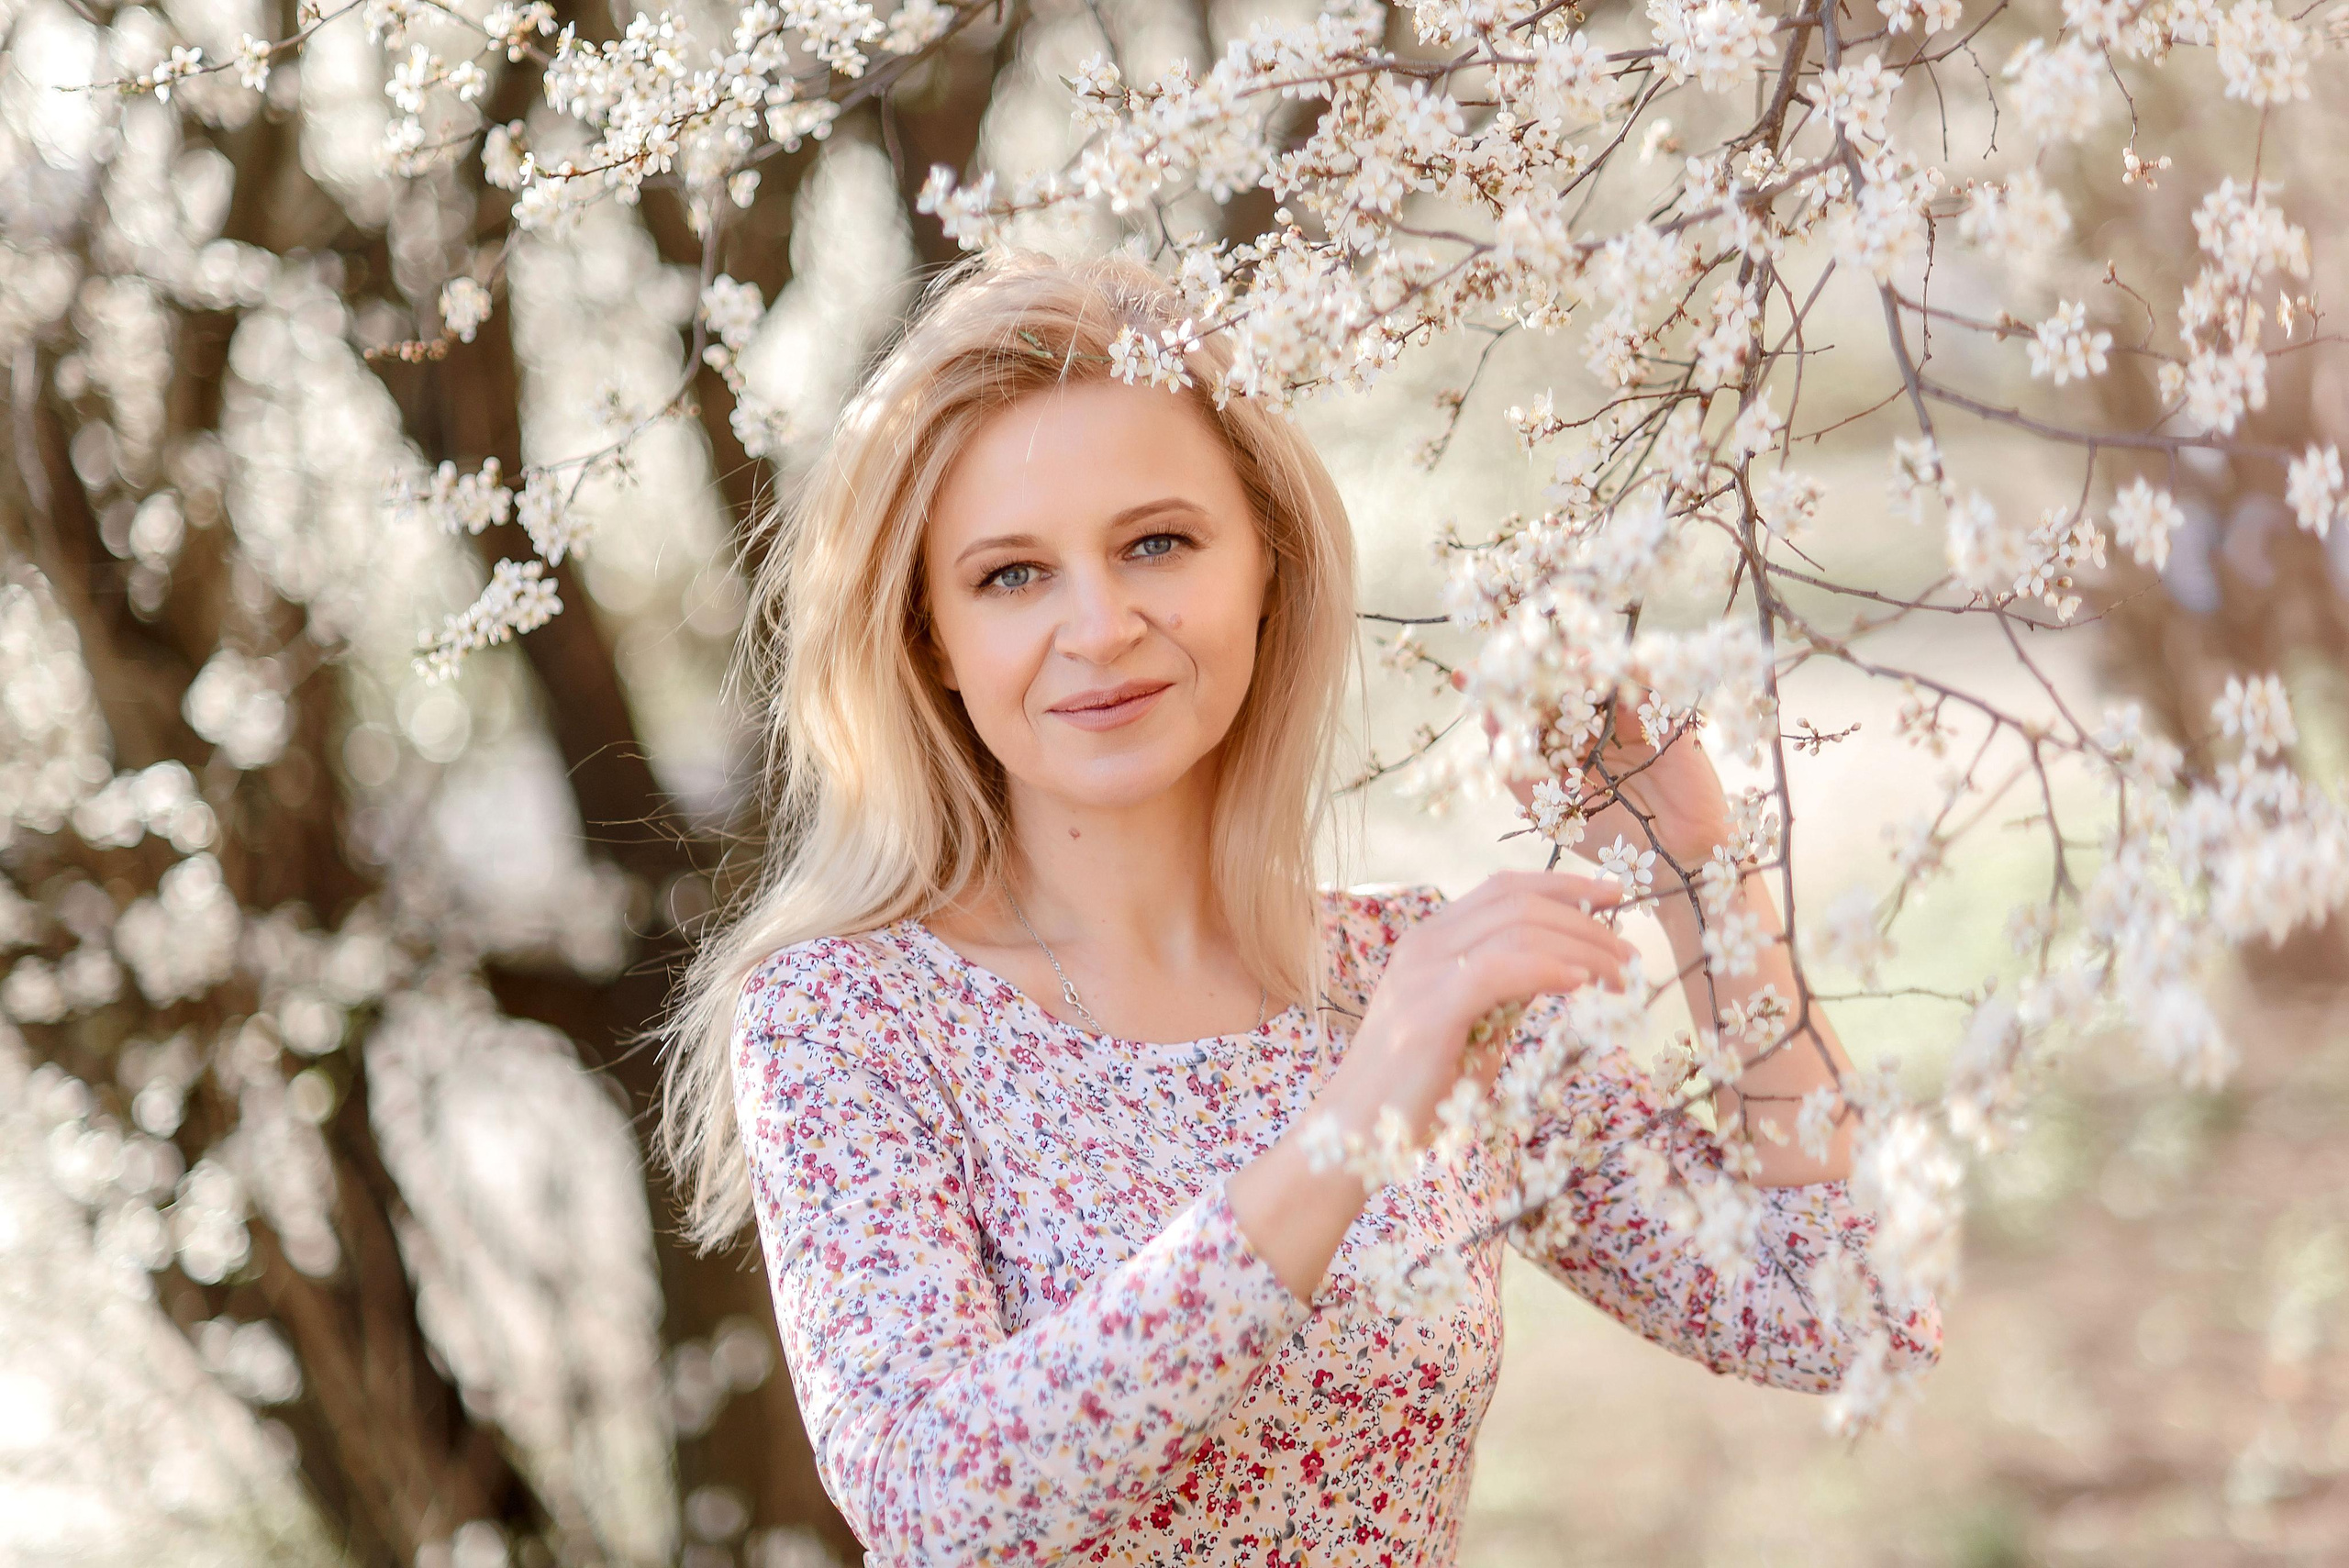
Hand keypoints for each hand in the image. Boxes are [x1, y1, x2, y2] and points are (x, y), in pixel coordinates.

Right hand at [1325, 871, 1638, 1146]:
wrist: (1355, 1133)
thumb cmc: (1414, 1089)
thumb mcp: (1472, 1028)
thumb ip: (1507, 993)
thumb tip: (1561, 967)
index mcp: (1430, 941)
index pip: (1504, 889)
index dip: (1564, 885)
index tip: (1615, 897)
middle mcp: (1423, 944)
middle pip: (1518, 901)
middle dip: (1586, 919)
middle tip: (1631, 954)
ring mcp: (1422, 973)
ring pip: (1518, 927)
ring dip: (1581, 946)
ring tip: (1619, 976)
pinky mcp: (1429, 1010)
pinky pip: (1502, 969)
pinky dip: (1550, 969)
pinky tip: (1580, 984)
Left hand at [1455, 673, 1735, 877]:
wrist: (1673, 861)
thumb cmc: (1610, 838)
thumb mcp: (1548, 805)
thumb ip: (1516, 764)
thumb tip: (1486, 716)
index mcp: (1563, 746)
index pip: (1526, 709)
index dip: (1499, 691)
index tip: (1464, 677)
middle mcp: (1592, 725)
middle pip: (1556, 682)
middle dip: (1527, 666)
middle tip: (1500, 655)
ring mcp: (1627, 716)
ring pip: (1592, 673)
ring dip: (1564, 662)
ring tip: (1537, 660)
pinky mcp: (1663, 713)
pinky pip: (1638, 678)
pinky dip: (1612, 666)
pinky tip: (1585, 668)